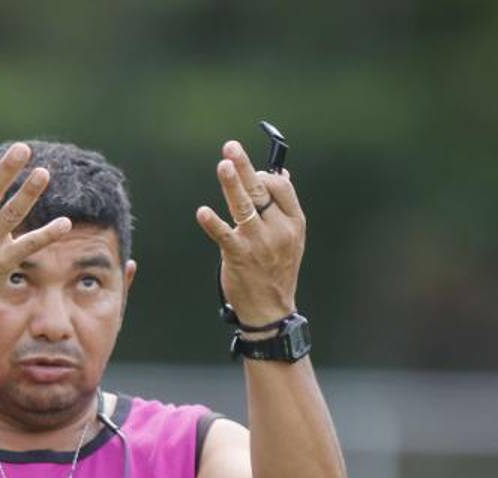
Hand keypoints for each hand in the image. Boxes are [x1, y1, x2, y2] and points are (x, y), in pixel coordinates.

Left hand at [195, 140, 305, 326]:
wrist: (270, 309)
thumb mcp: (290, 238)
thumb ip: (284, 207)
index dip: (266, 175)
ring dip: (232, 185)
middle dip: (245, 167)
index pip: (282, 188)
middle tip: (230, 147)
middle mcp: (278, 230)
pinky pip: (224, 235)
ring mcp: (259, 243)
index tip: (252, 171)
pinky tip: (203, 212)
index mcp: (294, 223)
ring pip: (243, 207)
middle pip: (261, 191)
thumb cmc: (276, 269)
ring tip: (223, 165)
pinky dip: (213, 223)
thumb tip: (283, 173)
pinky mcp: (239, 256)